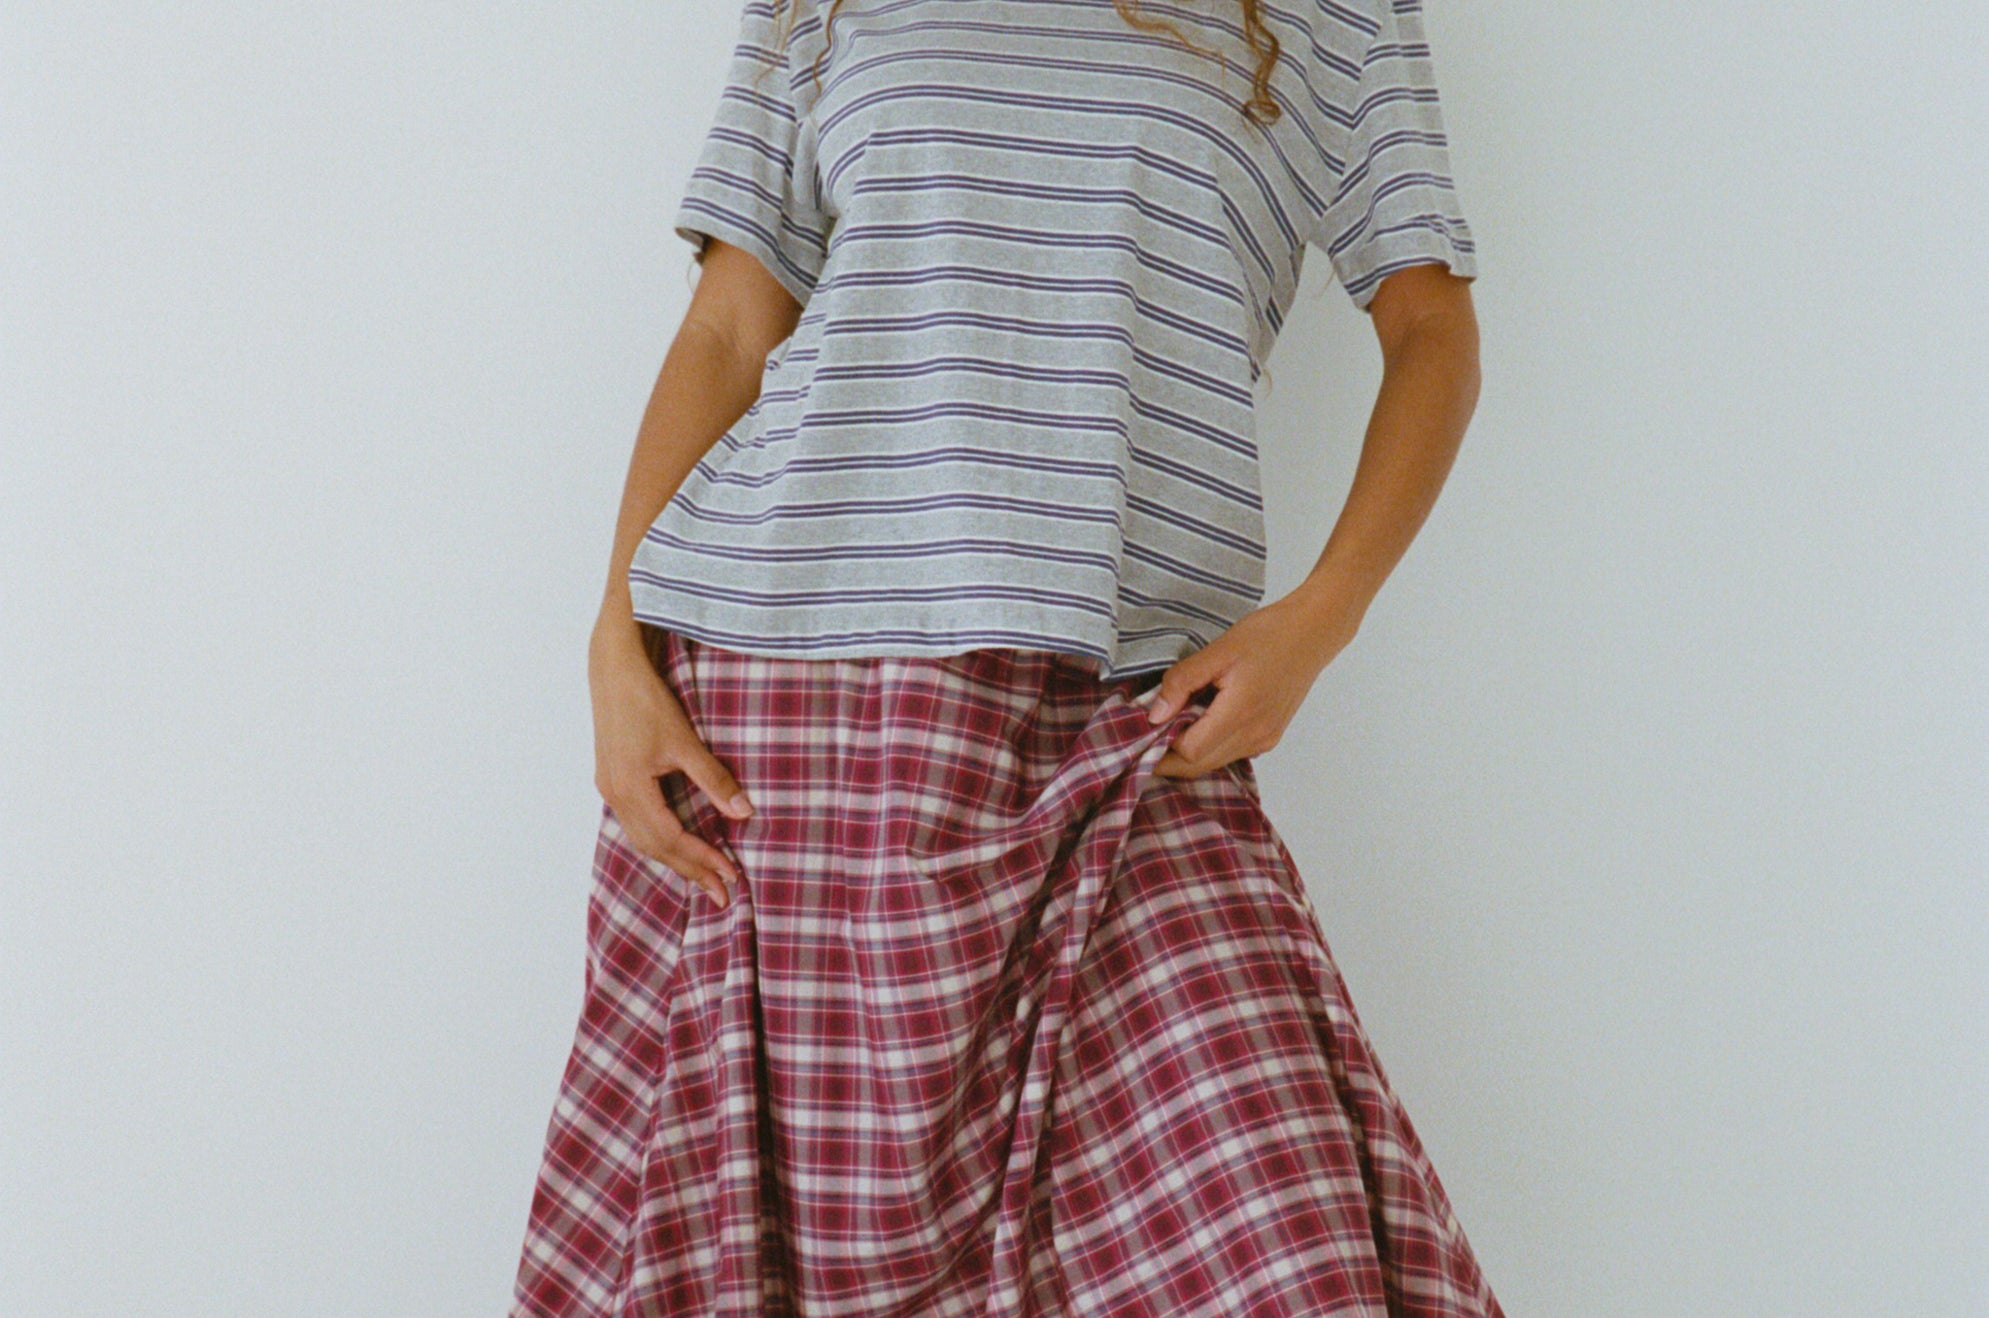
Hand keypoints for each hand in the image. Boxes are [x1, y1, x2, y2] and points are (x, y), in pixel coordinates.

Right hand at [588, 614, 752, 906]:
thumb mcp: (685, 741)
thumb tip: (744, 814)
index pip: (671, 838)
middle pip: (655, 846)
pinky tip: (676, 844)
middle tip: (721, 892)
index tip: (730, 874)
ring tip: (703, 875)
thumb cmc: (648, 700)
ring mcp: (609, 788)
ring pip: (643, 837)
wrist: (613, 669)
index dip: (702, 859)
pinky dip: (659, 839)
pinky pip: (636, 822)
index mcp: (630, 789)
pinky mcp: (612, 778)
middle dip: (689, 870)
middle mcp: (615, 795)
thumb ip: (714, 780)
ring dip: (674, 858)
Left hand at [1145, 591, 1359, 778]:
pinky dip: (1210, 746)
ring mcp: (1265, 740)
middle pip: (1199, 766)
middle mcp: (1255, 736)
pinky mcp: (1270, 737)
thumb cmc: (1267, 635)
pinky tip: (1199, 722)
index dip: (1161, 745)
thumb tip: (1153, 714)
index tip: (1140, 729)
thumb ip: (1182, 682)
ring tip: (1170, 724)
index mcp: (1240, 714)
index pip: (1189, 751)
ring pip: (1215, 762)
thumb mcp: (1218, 651)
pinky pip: (1231, 753)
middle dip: (1169, 758)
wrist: (1313, 632)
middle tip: (1145, 736)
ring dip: (1189, 752)